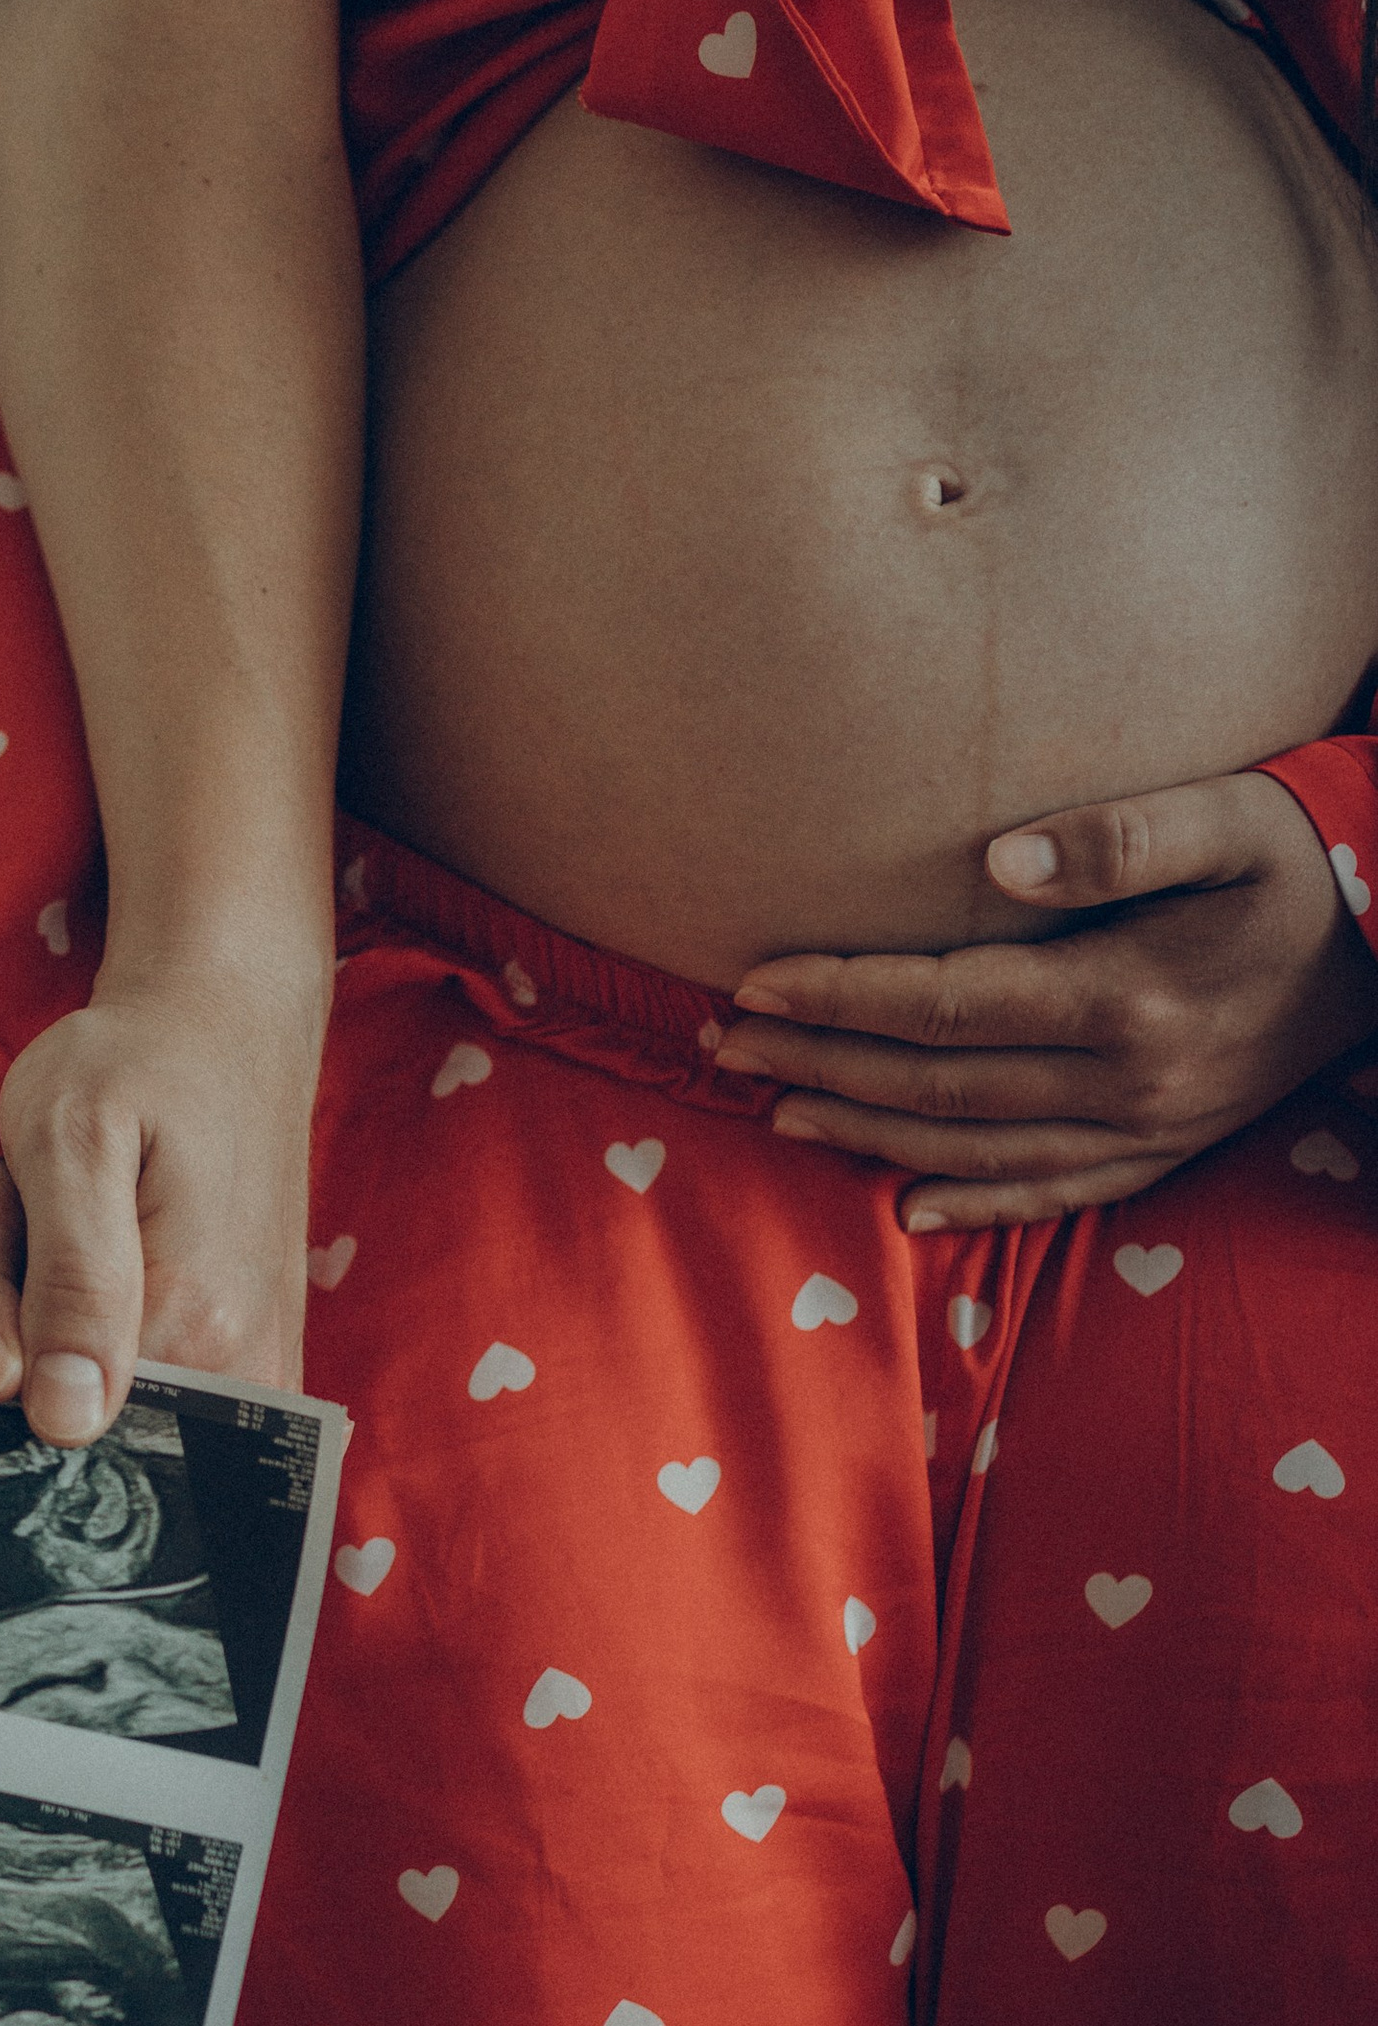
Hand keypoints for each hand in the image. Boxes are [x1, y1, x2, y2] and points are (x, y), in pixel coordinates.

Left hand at [0, 964, 325, 1461]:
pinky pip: (153, 1420)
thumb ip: (69, 1278)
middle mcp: (237, 1373)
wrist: (229, 1024)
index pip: (56, 1441)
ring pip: (108, 1443)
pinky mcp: (248, 1364)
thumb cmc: (139, 1064)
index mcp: (191, 1325)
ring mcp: (252, 1375)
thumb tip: (60, 1418)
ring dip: (2, 1426)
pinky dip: (64, 1407)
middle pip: (80, 1455)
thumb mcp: (75, 1138)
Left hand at [709, 770, 1377, 1226]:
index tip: (753, 981)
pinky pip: (1053, 1197)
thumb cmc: (1299, 855)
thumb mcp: (1228, 816)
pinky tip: (902, 1209)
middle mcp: (1130, 1082)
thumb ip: (1114, 837)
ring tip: (774, 1109)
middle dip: (821, 1065)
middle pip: (939, 1086)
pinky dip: (973, 1208)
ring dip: (867, 1133)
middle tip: (725, 1046)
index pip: (947, 1003)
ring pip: (976, 1151)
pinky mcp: (1168, 1152)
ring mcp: (1150, 1131)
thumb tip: (993, 864)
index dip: (842, 996)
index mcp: (1129, 995)